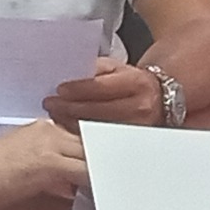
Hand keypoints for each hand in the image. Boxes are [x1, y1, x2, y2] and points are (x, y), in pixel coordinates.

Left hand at [43, 60, 163, 127]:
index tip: (60, 90)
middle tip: (50, 103)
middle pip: (97, 110)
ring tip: (55, 114)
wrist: (158, 99)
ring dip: (71, 121)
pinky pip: (99, 139)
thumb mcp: (117, 68)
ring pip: (96, 127)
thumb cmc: (132, 82)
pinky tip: (66, 126)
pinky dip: (79, 132)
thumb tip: (70, 76)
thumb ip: (95, 69)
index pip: (102, 87)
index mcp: (136, 83)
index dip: (78, 89)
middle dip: (69, 107)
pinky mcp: (128, 141)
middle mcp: (139, 107)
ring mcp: (135, 128)